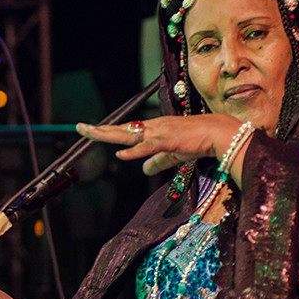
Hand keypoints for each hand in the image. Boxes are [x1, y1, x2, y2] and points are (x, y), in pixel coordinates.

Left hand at [77, 114, 244, 180]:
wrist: (218, 133)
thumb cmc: (197, 142)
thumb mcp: (173, 155)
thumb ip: (157, 162)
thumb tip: (143, 170)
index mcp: (152, 131)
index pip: (125, 132)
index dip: (107, 132)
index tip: (89, 130)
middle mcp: (152, 128)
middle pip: (121, 130)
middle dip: (99, 130)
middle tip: (79, 127)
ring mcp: (159, 132)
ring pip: (130, 135)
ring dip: (110, 135)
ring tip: (92, 133)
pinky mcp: (169, 140)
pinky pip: (149, 146)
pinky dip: (135, 151)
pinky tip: (122, 154)